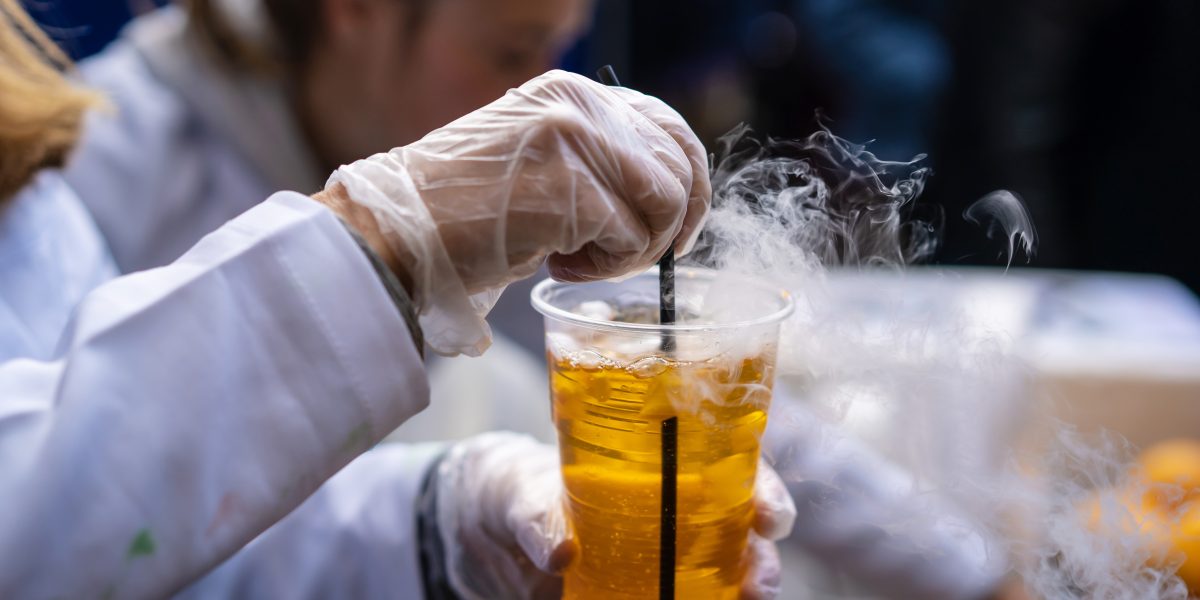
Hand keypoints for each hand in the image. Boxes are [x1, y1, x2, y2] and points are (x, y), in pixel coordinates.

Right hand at [323, 70, 709, 355]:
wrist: (398, 228)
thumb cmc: (460, 207)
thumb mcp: (534, 158)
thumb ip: (592, 159)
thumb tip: (659, 195)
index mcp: (572, 93)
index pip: (667, 125)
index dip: (686, 180)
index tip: (676, 226)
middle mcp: (582, 107)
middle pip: (679, 166)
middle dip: (675, 222)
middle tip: (646, 256)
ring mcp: (578, 144)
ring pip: (665, 205)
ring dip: (635, 251)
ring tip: (583, 261)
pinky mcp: (573, 191)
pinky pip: (632, 241)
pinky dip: (605, 267)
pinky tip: (560, 264)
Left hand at [431, 433, 795, 599]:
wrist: (488, 538)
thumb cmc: (516, 492)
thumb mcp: (521, 493)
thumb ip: (536, 514)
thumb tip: (560, 550)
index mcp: (660, 469)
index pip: (731, 470)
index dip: (763, 491)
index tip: (772, 518)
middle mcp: (674, 518)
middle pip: (741, 537)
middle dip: (762, 561)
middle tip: (760, 585)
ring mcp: (661, 566)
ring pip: (722, 581)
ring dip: (741, 593)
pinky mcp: (641, 597)